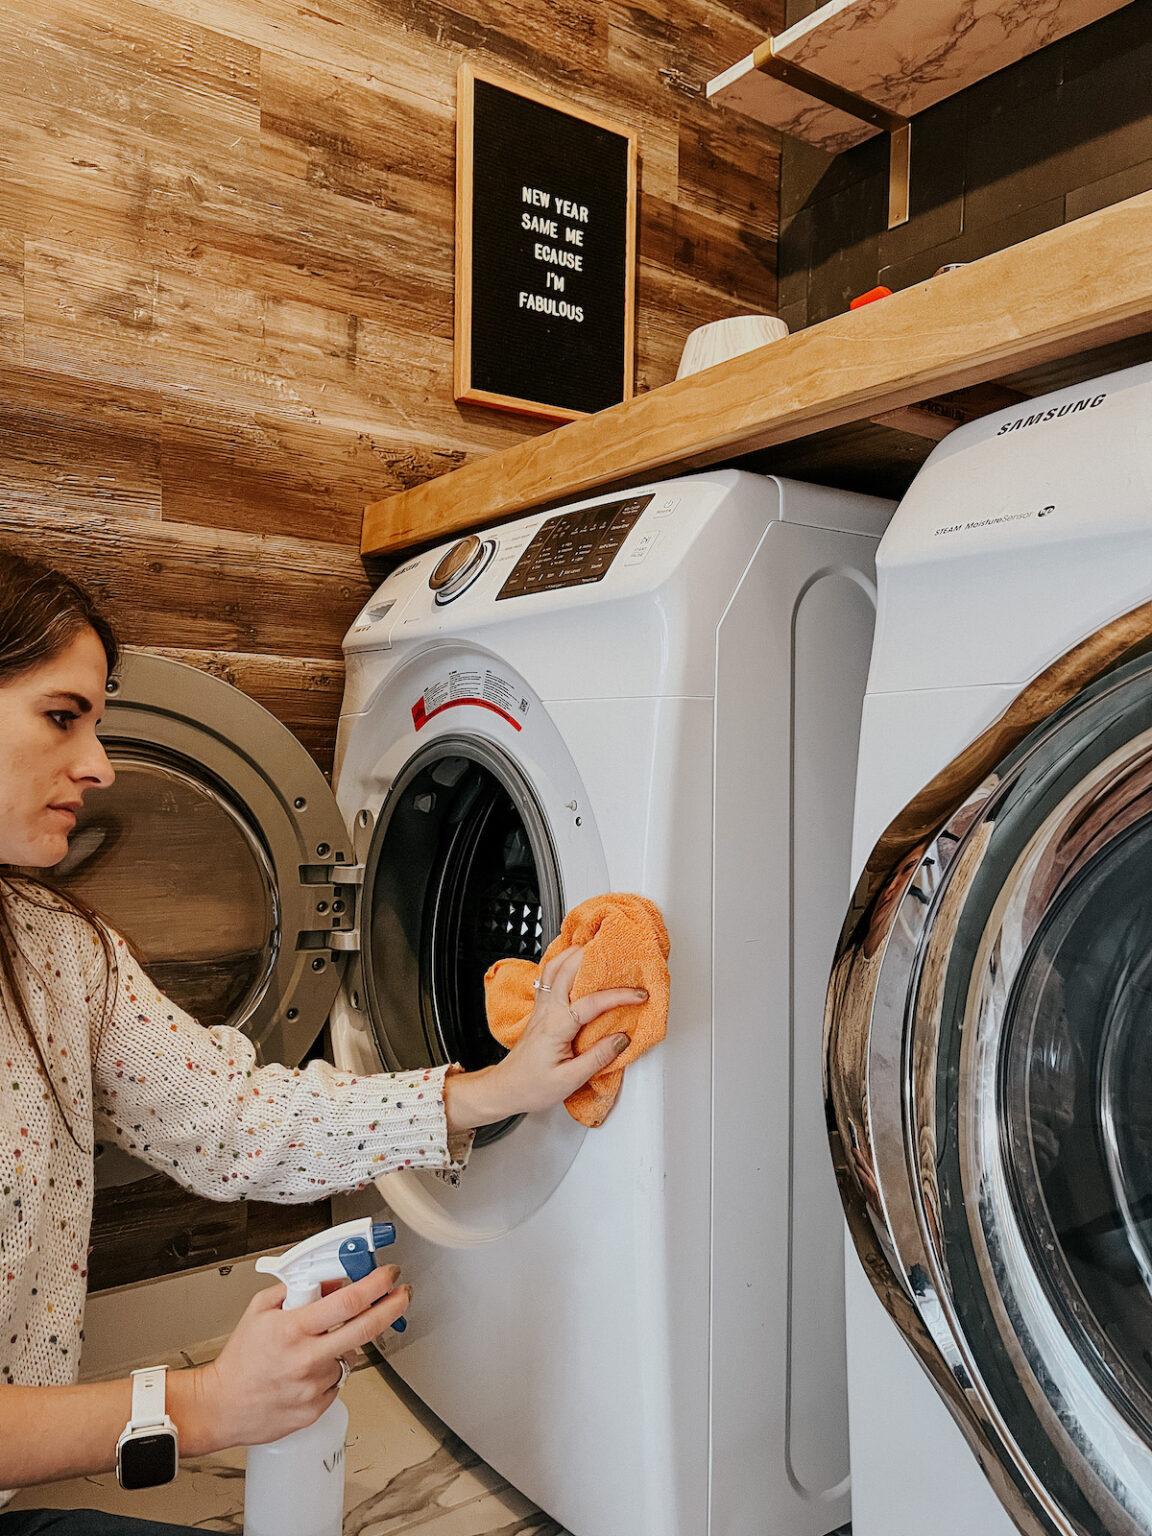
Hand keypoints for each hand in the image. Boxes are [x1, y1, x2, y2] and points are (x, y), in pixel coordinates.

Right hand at [183, 1264, 410, 1449]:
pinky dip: (330, 1371)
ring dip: (344, 1344)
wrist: (220, 1406)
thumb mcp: (260, 1309)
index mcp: (293, 1329)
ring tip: (316, 1346)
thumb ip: (296, 1289)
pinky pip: (337, 1381)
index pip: (347, 1301)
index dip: (375, 1284)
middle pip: (367, 1328)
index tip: (388, 1274)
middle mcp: (307, 1358)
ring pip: (350, 1355)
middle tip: (401, 1295)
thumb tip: (331, 1281)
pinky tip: (308, 1371)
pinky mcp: (316, 1409)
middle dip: (392, 1306)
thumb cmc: (239, 1360)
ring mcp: (314, 1386)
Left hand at [443, 945, 646, 1129]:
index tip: (639, 995)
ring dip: (574, 953)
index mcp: (556, 1027)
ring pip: (554, 967)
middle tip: (618, 954)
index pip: (591, 1002)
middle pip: (567, 969)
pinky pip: (548, 975)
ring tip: (596, 948)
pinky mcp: (540, 1008)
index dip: (618, 996)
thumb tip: (621, 1039)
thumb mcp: (569, 1081)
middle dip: (593, 957)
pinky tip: (572, 960)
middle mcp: (547, 1010)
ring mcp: (541, 1006)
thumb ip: (597, 1058)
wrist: (507, 1087)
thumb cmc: (533, 1086)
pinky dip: (562, 961)